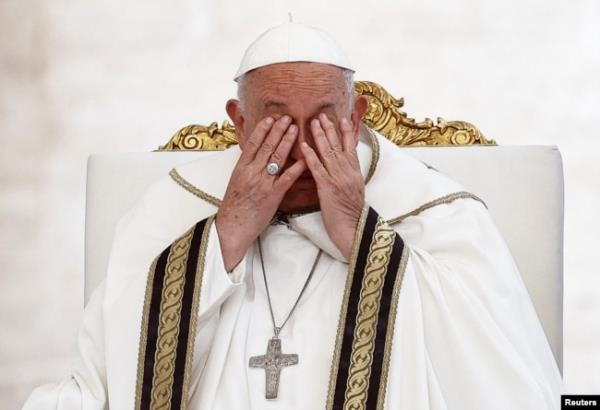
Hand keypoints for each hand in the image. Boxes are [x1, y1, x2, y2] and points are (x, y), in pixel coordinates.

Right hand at [216, 115, 306, 270]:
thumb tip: (253, 157)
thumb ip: (246, 169)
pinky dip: (297, 167)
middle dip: (278, 130)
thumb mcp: (236, 182)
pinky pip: (287, 178)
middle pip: (266, 146)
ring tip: (295, 129)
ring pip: (277, 157)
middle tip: (287, 117)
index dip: (262, 129)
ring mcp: (263, 183)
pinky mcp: (273, 195)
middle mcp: (252, 172)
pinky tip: (305, 158)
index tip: (270, 118)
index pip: (253, 143)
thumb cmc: (234, 207)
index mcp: (241, 168)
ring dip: (287, 141)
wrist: (232, 227)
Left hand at [300, 113, 364, 259]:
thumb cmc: (353, 215)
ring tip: (313, 122)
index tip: (341, 118)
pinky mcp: (327, 187)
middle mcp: (348, 172)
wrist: (354, 229)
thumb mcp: (355, 192)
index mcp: (355, 173)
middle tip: (322, 115)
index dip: (346, 132)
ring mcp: (338, 178)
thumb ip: (349, 178)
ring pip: (328, 152)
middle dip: (330, 129)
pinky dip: (310, 155)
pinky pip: (317, 168)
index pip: (351, 147)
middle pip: (338, 145)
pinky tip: (303, 145)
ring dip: (320, 136)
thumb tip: (345, 168)